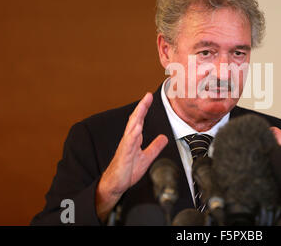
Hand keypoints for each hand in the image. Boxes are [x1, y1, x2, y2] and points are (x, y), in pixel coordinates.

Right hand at [95, 93, 167, 221]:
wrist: (116, 185)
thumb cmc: (127, 171)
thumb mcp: (147, 157)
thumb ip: (155, 147)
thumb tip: (164, 138)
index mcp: (134, 139)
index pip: (139, 120)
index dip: (144, 108)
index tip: (149, 97)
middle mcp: (128, 140)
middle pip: (135, 120)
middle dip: (141, 107)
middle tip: (147, 96)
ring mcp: (125, 147)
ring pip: (131, 129)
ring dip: (137, 117)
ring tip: (142, 106)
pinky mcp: (123, 156)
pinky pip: (128, 144)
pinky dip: (132, 136)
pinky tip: (137, 129)